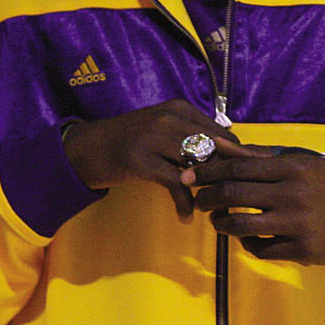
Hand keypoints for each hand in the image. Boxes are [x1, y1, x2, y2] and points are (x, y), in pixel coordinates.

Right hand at [61, 99, 238, 215]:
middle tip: (231, 199)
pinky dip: (184, 203)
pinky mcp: (140, 160)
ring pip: (199, 165)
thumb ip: (192, 136)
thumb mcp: (162, 129)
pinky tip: (185, 216)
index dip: (235, 159)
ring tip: (211, 209)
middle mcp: (169, 118)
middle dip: (226, 177)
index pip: (223, 134)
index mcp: (180, 109)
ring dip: (208, 192)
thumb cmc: (128, 142)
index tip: (240, 180)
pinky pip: (176, 184)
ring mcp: (154, 137)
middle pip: (216, 149)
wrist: (83, 149)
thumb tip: (230, 154)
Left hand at [180, 141, 324, 265]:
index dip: (208, 170)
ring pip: (240, 225)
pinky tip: (247, 236)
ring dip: (220, 223)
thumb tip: (223, 145)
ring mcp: (297, 224)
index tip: (190, 174)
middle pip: (233, 195)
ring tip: (218, 220)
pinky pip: (259, 249)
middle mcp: (294, 195)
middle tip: (199, 198)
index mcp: (294, 168)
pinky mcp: (301, 250)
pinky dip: (246, 243)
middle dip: (207, 197)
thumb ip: (263, 156)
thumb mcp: (305, 164)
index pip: (239, 166)